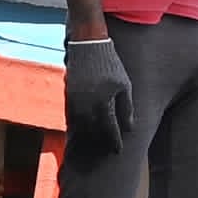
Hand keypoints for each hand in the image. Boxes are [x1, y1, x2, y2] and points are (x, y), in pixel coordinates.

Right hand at [63, 36, 134, 157]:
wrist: (88, 45)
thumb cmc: (110, 64)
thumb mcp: (124, 84)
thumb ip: (126, 108)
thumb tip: (129, 128)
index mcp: (104, 102)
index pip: (110, 129)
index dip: (114, 142)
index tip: (118, 151)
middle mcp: (88, 104)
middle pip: (94, 131)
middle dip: (101, 141)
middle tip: (107, 150)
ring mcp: (76, 101)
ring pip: (81, 127)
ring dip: (89, 136)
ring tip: (96, 142)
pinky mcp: (68, 96)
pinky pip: (73, 117)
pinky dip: (79, 125)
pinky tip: (84, 129)